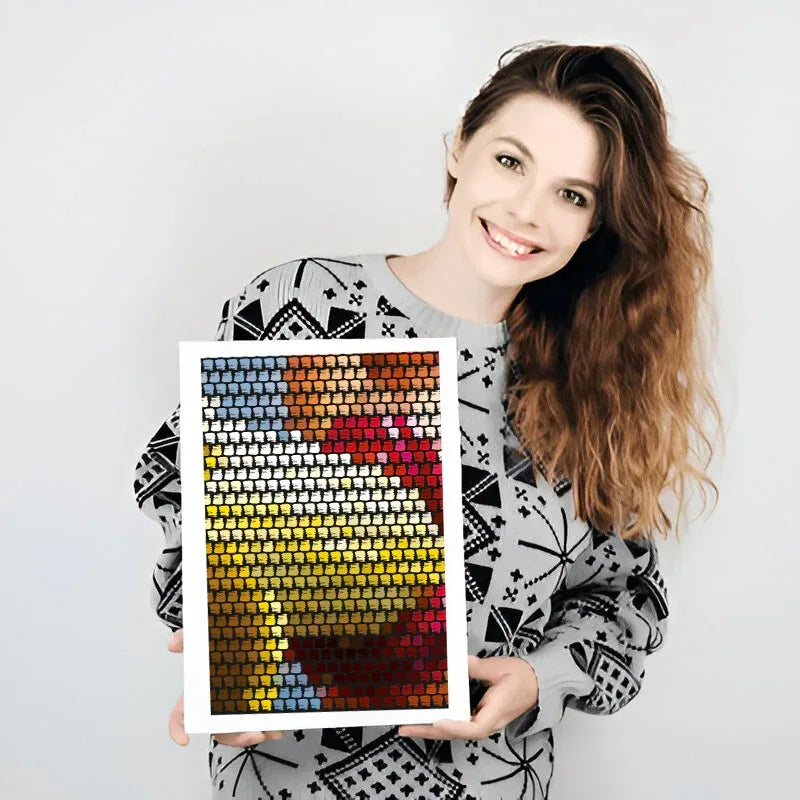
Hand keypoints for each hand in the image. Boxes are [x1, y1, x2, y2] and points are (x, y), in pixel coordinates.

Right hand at [166, 629, 283, 746]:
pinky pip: (257, 722)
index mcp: (199, 695)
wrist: (250, 637)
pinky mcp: (252, 706)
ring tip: (272, 731)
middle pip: (219, 730)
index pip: (181, 714)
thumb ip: (188, 638)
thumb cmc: (220, 647)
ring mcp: (234, 707)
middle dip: (235, 737)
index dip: (177, 729)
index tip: (184, 739)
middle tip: (253, 734)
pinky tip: (279, 727)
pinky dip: (269, 727)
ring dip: (255, 734)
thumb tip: (173, 643)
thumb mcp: (205, 639)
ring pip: (239, 730)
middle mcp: (216, 706)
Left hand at [397, 654, 539, 739]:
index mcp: (496, 711)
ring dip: (432, 728)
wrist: (537, 684)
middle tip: (405, 726)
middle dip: (430, 730)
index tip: (437, 721)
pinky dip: (441, 722)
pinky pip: (458, 723)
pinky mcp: (480, 717)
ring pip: (455, 731)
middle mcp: (488, 722)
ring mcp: (483, 721)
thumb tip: (460, 661)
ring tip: (409, 723)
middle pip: (457, 733)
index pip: (474, 728)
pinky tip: (427, 717)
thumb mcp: (500, 668)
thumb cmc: (522, 677)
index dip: (455, 727)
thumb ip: (478, 667)